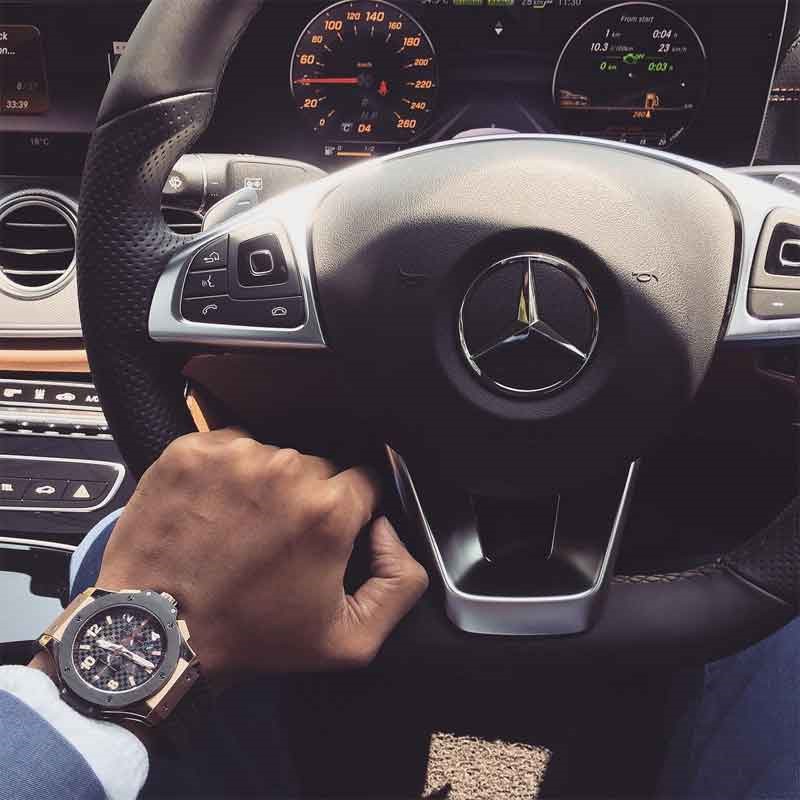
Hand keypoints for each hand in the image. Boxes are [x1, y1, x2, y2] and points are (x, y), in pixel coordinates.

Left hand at [95, 430, 428, 679]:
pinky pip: (230, 447)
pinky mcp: (193, 451)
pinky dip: (228, 472)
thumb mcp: (350, 638)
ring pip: (275, 456)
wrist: (157, 631)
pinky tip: (216, 509)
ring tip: (241, 528)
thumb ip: (400, 582)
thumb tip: (390, 531)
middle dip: (307, 499)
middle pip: (319, 467)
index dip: (349, 512)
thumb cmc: (249, 636)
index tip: (323, 536)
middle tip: (277, 540)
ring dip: (266, 485)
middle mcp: (286, 471)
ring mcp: (235, 456)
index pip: (364, 482)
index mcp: (329, 509)